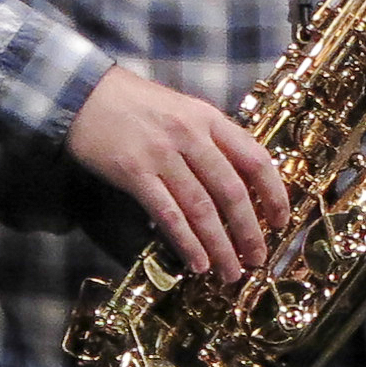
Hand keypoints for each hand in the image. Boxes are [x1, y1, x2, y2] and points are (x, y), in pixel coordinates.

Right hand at [70, 65, 289, 275]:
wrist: (84, 94)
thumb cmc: (139, 105)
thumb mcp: (186, 110)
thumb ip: (214, 140)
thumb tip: (243, 181)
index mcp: (210, 120)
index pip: (255, 159)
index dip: (274, 193)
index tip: (281, 221)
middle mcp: (191, 136)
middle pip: (231, 191)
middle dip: (249, 230)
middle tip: (257, 258)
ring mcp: (162, 155)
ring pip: (201, 209)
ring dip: (219, 245)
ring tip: (230, 272)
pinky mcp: (134, 173)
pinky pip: (168, 214)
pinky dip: (186, 242)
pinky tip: (197, 263)